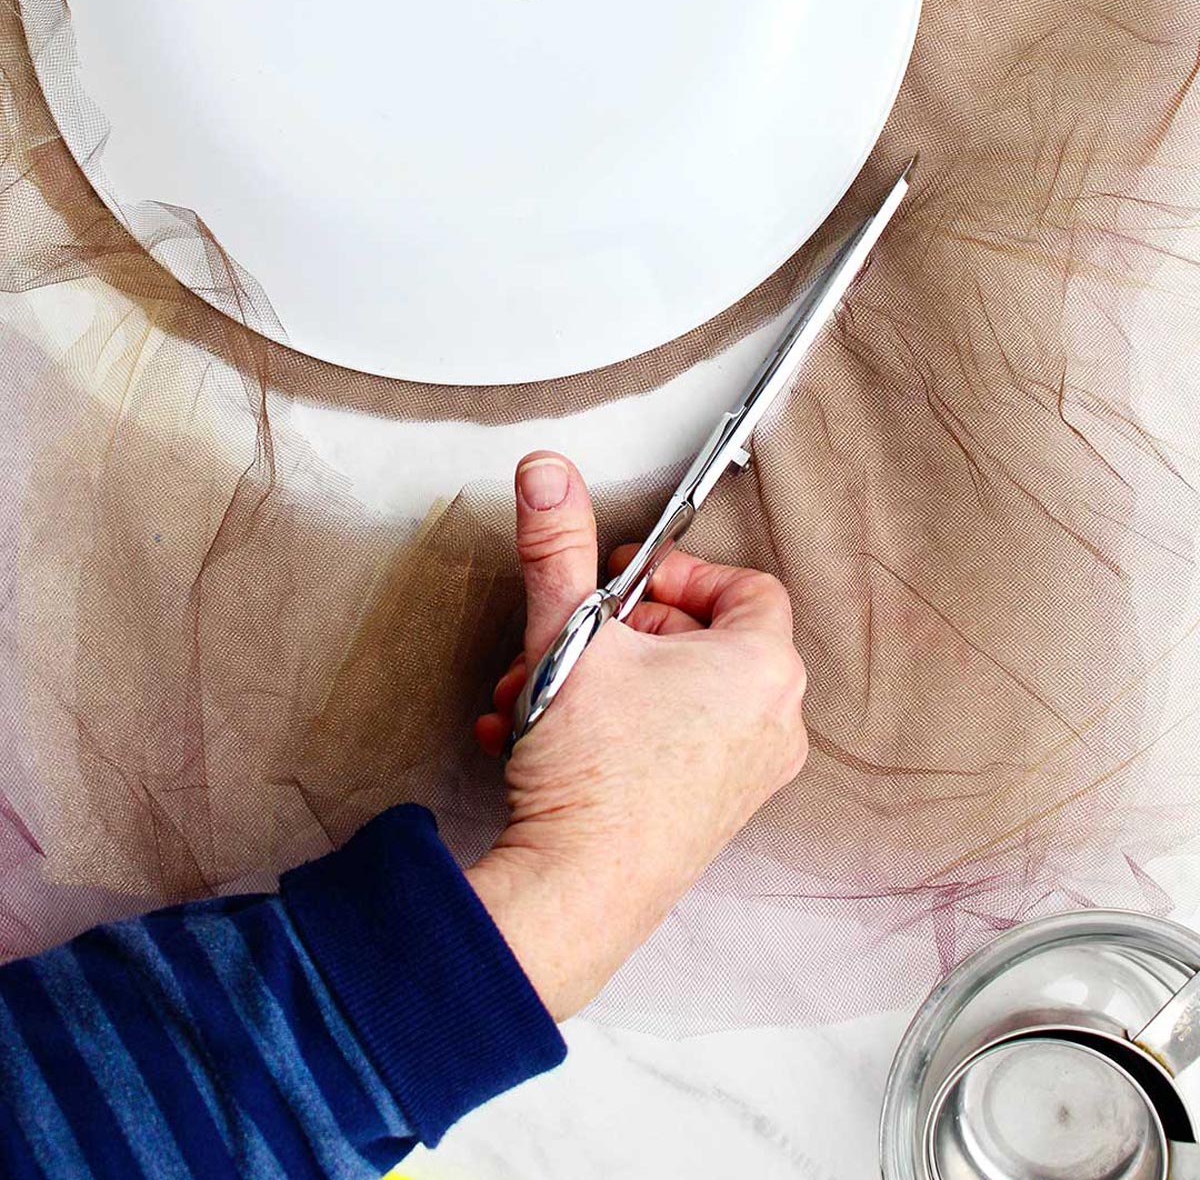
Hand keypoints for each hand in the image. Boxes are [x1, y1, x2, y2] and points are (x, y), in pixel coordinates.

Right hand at [466, 451, 807, 1019]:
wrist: (578, 892)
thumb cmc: (594, 773)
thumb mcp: (568, 635)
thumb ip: (556, 544)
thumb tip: (549, 474)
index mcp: (762, 669)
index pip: (745, 586)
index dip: (680, 575)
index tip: (625, 584)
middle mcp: (773, 724)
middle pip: (705, 640)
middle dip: (623, 633)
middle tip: (575, 638)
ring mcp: (748, 777)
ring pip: (677, 696)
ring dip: (605, 684)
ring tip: (543, 694)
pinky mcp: (713, 816)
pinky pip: (671, 747)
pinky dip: (613, 732)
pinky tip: (544, 740)